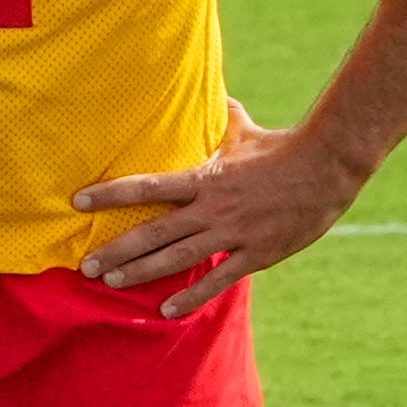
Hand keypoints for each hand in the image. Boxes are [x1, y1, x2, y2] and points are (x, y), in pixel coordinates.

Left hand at [75, 99, 362, 316]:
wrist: (328, 169)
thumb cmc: (282, 147)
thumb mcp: (245, 131)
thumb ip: (222, 119)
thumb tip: (215, 96)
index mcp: (203, 178)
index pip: (146, 187)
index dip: (110, 194)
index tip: (78, 202)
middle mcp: (211, 209)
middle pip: (153, 233)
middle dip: (116, 250)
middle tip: (85, 265)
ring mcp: (233, 234)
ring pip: (177, 259)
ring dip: (140, 272)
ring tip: (110, 283)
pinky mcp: (256, 255)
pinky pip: (218, 281)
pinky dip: (191, 298)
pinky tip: (166, 310)